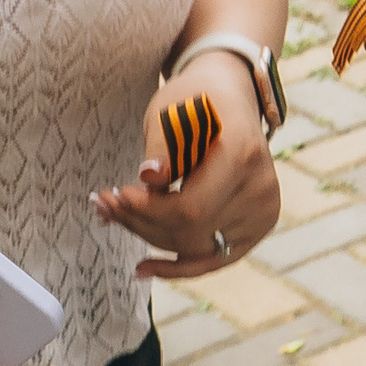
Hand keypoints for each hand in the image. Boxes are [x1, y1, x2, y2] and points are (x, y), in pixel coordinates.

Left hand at [92, 50, 281, 279]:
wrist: (230, 97)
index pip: (190, 208)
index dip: (148, 210)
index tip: (117, 193)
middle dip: (141, 221)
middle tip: (103, 203)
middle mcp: (260, 189)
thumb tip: (148, 177)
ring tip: (113, 218)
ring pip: (195, 247)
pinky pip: (214, 259)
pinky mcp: (256, 228)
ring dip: (149, 237)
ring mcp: (262, 213)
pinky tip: (144, 268)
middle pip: (191, 231)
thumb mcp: (171, 110)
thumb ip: (161, 146)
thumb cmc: (195, 99)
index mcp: (243, 154)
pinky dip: (178, 266)